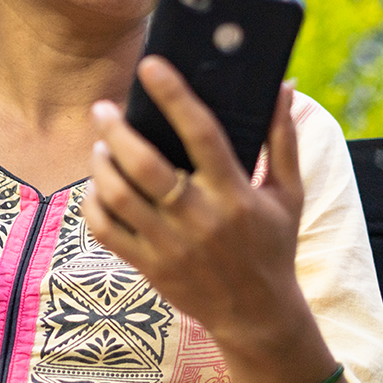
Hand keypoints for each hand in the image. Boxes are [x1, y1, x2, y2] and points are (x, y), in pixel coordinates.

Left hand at [82, 56, 339, 382]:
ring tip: (101, 144)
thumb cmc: (273, 245)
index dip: (174, 96)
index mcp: (235, 194)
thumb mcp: (289, 193)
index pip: (201, 133)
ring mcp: (170, 245)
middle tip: (103, 108)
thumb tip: (284, 88)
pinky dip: (93, 204)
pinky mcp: (149, 266)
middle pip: (145, 166)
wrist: (258, 316)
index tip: (150, 66)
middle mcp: (200, 218)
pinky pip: (107, 230)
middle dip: (116, 130)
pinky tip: (97, 186)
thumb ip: (282, 139)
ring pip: (119, 196)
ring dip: (101, 164)